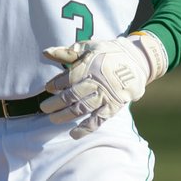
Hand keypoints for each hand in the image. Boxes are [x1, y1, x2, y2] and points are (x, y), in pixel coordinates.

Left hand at [40, 32, 166, 138]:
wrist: (136, 60)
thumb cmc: (107, 53)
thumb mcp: (88, 47)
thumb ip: (67, 53)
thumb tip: (45, 52)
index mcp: (88, 66)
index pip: (66, 78)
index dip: (55, 84)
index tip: (48, 88)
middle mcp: (95, 82)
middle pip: (71, 95)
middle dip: (55, 103)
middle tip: (44, 108)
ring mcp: (105, 96)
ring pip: (81, 108)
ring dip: (65, 115)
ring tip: (53, 119)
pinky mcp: (113, 107)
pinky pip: (98, 120)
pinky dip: (85, 128)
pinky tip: (73, 133)